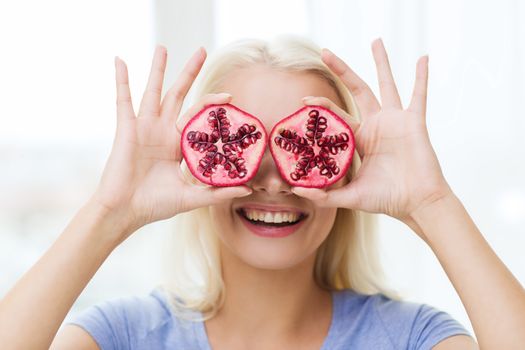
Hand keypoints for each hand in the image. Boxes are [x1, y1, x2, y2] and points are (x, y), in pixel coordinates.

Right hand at [90, 45, 251, 236]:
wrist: (125, 211)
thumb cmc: (155, 205)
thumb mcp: (192, 197)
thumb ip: (218, 192)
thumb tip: (249, 190)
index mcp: (178, 145)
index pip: (198, 117)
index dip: (213, 105)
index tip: (230, 96)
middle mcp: (162, 131)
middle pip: (178, 94)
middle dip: (189, 73)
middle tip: (202, 50)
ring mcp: (144, 128)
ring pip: (153, 91)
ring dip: (158, 69)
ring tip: (163, 47)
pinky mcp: (127, 128)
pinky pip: (123, 100)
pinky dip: (121, 80)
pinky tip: (120, 61)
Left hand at [292, 39, 452, 233]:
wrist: (416, 204)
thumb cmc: (387, 199)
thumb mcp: (351, 196)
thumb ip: (324, 195)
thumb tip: (295, 190)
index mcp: (361, 139)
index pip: (337, 116)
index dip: (321, 106)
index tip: (303, 100)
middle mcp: (376, 125)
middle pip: (357, 90)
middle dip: (342, 70)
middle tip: (325, 52)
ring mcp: (395, 121)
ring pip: (386, 85)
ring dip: (381, 63)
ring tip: (376, 40)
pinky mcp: (414, 122)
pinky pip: (419, 95)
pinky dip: (421, 77)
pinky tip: (423, 58)